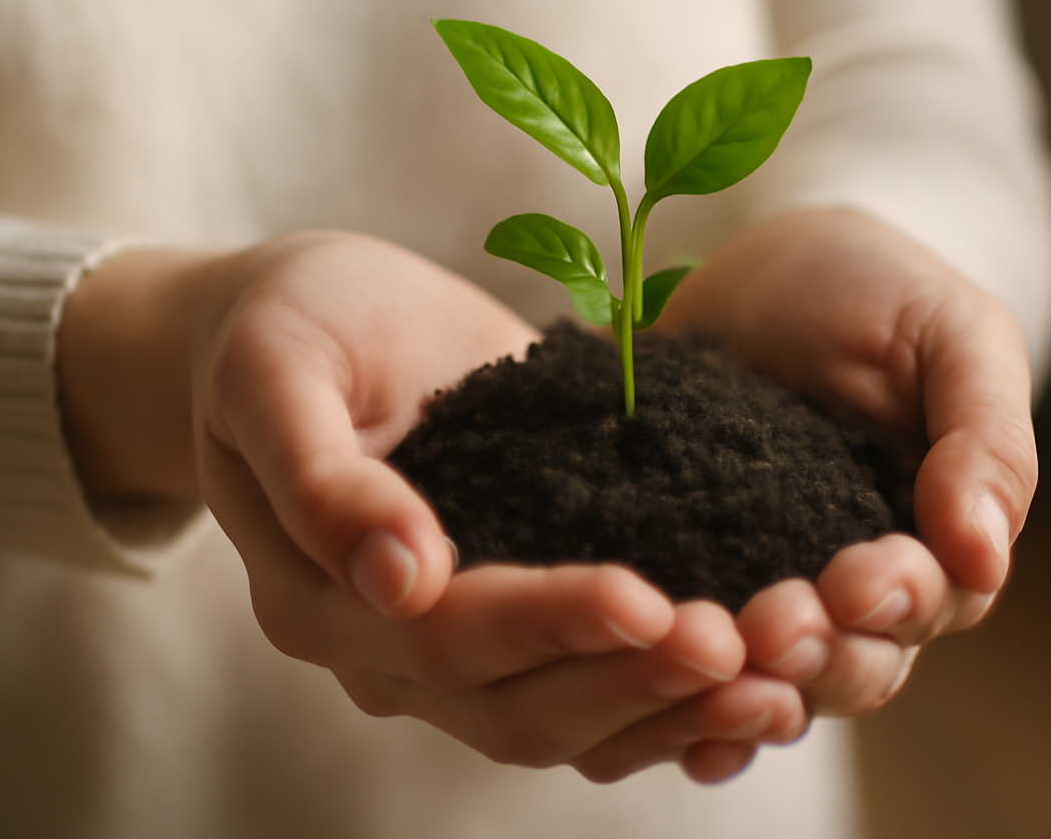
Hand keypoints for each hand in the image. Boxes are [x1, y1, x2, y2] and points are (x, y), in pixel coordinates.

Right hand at [57, 230, 804, 781]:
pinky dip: (672, 700)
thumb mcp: (275, 372)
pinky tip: (758, 681)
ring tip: (774, 686)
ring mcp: (456, 649)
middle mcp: (387, 649)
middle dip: (632, 682)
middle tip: (736, 646)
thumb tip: (397, 579)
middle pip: (518, 707)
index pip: (447, 637)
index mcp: (321, 598)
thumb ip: (319, 475)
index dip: (549, 625)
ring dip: (669, 712)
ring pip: (568, 722)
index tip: (648, 600)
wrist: (301, 328)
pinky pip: (595, 688)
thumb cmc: (284, 328)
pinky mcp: (517, 619)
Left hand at [659, 208, 1035, 743]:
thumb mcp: (956, 336)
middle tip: (770, 627)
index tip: (852, 584)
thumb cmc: (882, 290)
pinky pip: (696, 659)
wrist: (768, 260)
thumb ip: (987, 440)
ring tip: (712, 653)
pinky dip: (690, 706)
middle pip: (856, 662)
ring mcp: (771, 584)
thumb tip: (986, 556)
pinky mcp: (693, 574)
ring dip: (752, 682)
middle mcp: (857, 583)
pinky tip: (670, 727)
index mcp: (938, 536)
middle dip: (820, 655)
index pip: (933, 601)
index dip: (895, 603)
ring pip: (777, 676)